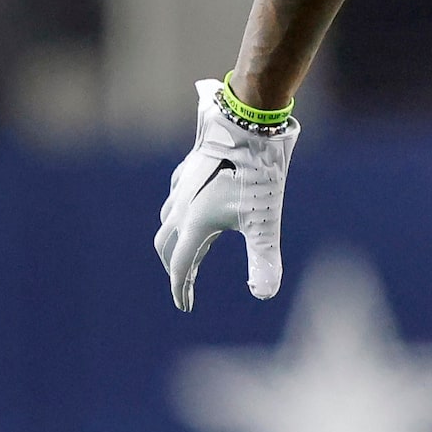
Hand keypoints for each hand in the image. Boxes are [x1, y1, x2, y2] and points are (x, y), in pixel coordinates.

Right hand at [155, 81, 297, 312]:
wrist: (248, 126)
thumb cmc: (259, 176)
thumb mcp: (265, 222)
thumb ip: (264, 260)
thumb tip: (264, 296)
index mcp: (195, 223)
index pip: (181, 265)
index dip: (182, 289)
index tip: (185, 306)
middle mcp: (181, 206)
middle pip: (166, 244)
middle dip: (174, 267)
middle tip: (185, 284)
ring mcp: (183, 185)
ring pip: (167, 219)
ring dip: (173, 240)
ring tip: (189, 251)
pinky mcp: (190, 168)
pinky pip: (176, 196)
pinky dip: (178, 213)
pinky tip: (191, 209)